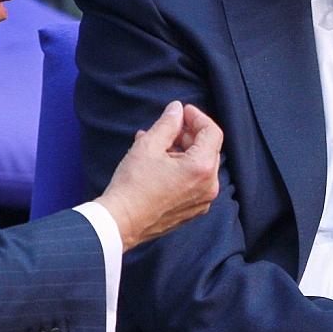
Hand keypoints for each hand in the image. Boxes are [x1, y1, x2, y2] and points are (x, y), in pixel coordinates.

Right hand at [95, 101, 221, 250]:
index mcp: (202, 168)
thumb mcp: (149, 145)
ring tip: (158, 143)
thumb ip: (168, 123)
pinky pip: (193, 182)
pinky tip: (159, 162)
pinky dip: (181, 168)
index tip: (182, 111)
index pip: (212, 132)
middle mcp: (209, 186)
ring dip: (183, 150)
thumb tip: (177, 109)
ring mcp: (201, 201)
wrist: (121, 222)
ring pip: (200, 166)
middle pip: (208, 149)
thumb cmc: (133, 185)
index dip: (198, 117)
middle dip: (190, 134)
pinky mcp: (191, 211)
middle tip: (169, 126)